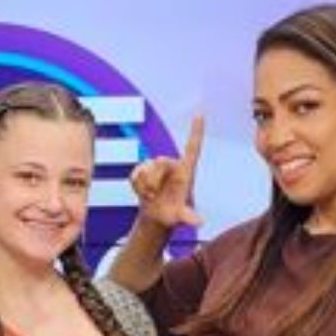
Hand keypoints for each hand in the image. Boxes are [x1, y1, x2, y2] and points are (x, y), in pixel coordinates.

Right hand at [129, 115, 204, 229]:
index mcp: (186, 171)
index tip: (200, 113)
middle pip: (161, 161)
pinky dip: (136, 185)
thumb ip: (188, 218)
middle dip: (155, 179)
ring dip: (146, 185)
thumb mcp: (180, 217)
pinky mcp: (143, 170)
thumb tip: (199, 222)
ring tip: (151, 196)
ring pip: (146, 167)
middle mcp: (172, 165)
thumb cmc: (173, 214)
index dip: (196, 131)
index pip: (192, 147)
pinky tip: (142, 193)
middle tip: (155, 195)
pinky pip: (135, 172)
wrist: (156, 216)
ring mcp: (157, 166)